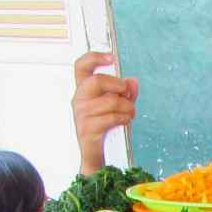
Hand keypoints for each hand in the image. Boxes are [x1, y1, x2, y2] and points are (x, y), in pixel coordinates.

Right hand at [72, 52, 137, 175]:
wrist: (95, 153)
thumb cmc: (105, 126)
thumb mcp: (118, 106)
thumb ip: (126, 93)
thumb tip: (133, 81)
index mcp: (83, 89)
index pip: (81, 66)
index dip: (94, 58)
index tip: (111, 57)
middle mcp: (79, 99)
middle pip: (97, 81)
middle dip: (118, 86)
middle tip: (128, 94)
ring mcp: (81, 114)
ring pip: (110, 101)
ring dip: (127, 107)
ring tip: (131, 113)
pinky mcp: (87, 128)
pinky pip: (112, 118)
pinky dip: (124, 118)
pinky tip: (126, 121)